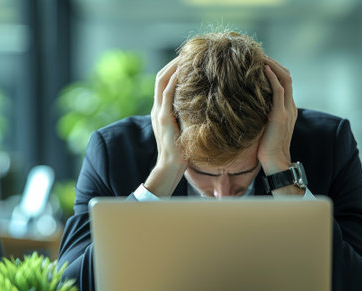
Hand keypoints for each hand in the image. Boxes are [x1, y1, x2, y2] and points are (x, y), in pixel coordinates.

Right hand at [144, 57, 186, 196]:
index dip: (173, 69)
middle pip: (161, 77)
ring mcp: (159, 112)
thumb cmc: (182, 153)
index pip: (164, 83)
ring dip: (173, 66)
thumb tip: (203, 109)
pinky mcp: (164, 118)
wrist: (171, 167)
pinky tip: (184, 72)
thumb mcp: (184, 131)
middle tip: (188, 52)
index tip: (187, 61)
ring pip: (162, 80)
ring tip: (186, 56)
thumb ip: (187, 118)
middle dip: (173, 63)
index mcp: (161, 111)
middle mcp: (158, 108)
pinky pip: (167, 93)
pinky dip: (174, 80)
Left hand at [258, 56, 297, 175]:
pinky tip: (264, 69)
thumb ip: (261, 114)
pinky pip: (279, 91)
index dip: (275, 69)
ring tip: (260, 56)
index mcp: (287, 108)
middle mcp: (290, 106)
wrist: (275, 163)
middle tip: (258, 54)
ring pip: (285, 79)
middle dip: (274, 63)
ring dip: (273, 65)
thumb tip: (246, 106)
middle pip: (287, 75)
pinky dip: (272, 78)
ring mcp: (286, 110)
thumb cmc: (267, 148)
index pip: (285, 81)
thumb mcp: (264, 127)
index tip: (260, 62)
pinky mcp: (280, 116)